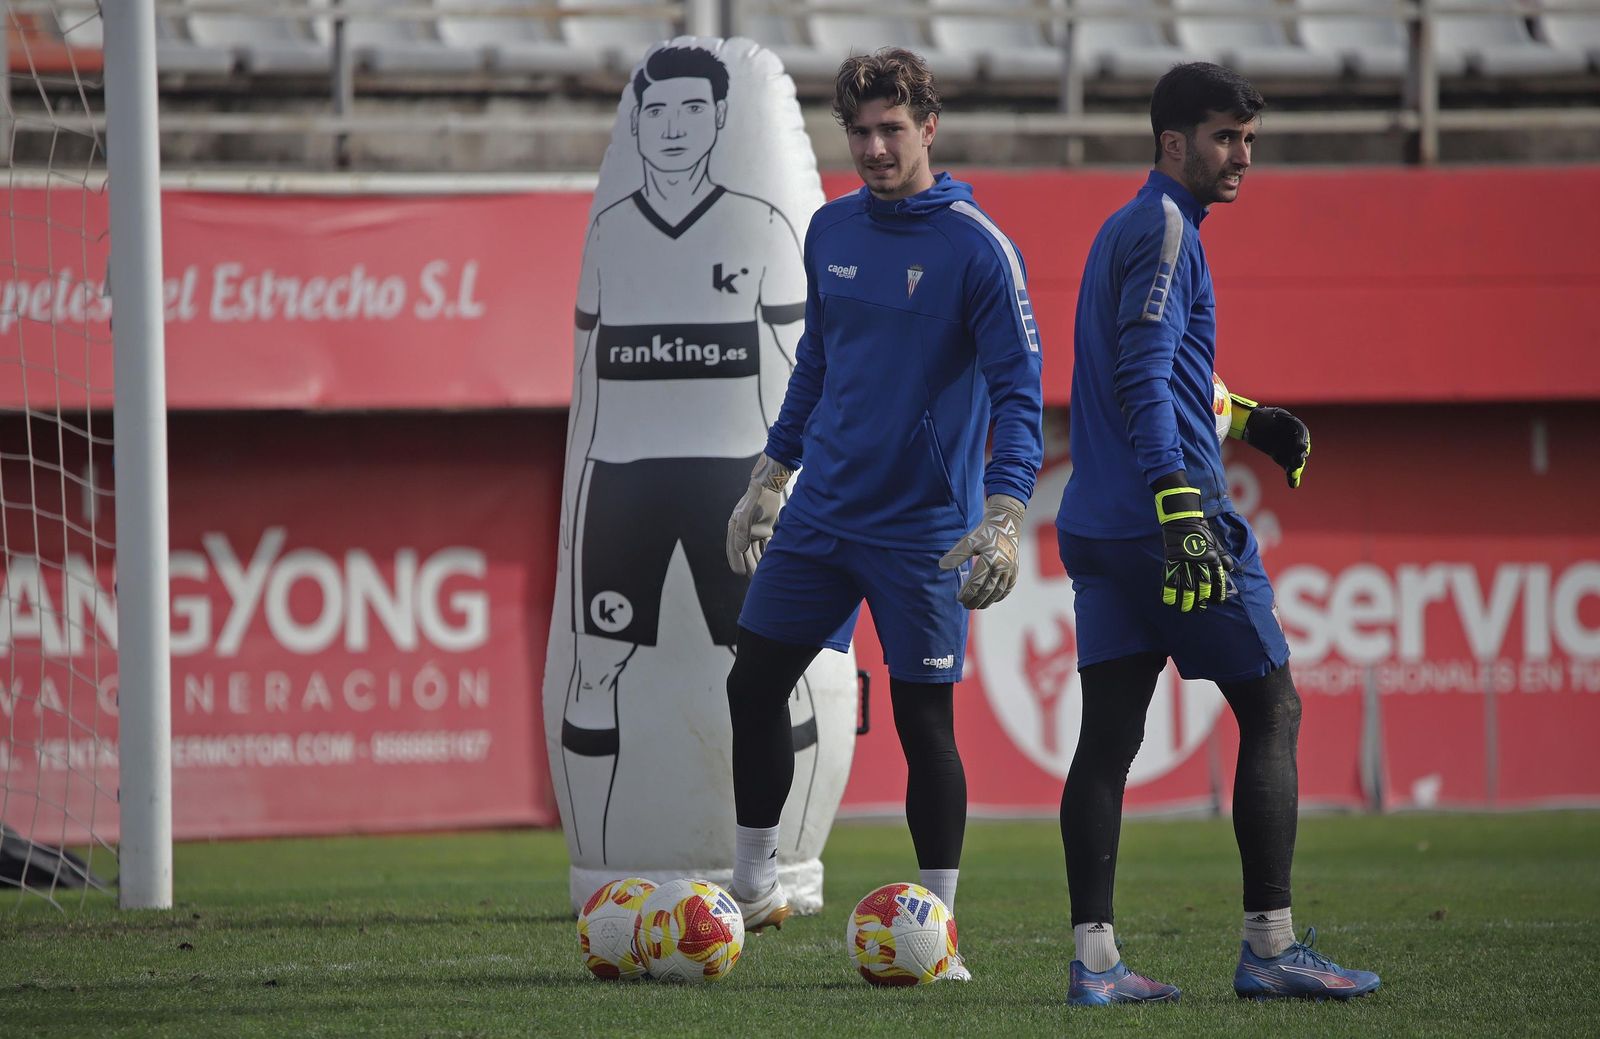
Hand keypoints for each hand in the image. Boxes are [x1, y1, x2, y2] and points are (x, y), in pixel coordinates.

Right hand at [726, 453, 793, 575]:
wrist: (769, 485)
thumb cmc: (756, 497)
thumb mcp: (747, 512)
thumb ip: (743, 530)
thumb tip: (740, 549)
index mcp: (735, 528)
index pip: (734, 548)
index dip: (736, 561)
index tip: (740, 573)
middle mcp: (743, 531)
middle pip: (746, 552)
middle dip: (749, 565)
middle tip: (754, 579)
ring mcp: (754, 531)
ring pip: (756, 550)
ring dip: (759, 561)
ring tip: (763, 574)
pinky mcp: (765, 529)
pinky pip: (766, 545)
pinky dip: (768, 553)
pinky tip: (772, 563)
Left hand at [939, 494, 1025, 609]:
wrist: (1006, 524)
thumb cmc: (984, 533)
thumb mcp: (968, 541)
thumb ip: (956, 555)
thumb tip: (941, 566)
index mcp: (989, 559)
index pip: (976, 582)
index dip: (967, 593)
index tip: (958, 599)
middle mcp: (1001, 566)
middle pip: (987, 590)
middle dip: (976, 600)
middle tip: (966, 606)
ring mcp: (1010, 569)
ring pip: (998, 590)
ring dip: (987, 601)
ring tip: (977, 606)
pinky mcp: (1015, 570)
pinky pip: (1008, 587)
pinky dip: (1000, 596)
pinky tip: (992, 600)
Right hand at [1154, 479, 1230, 611]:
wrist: (1183, 518)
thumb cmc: (1200, 529)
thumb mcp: (1215, 541)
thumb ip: (1222, 556)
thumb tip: (1230, 569)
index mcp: (1212, 557)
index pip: (1217, 579)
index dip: (1218, 592)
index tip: (1218, 602)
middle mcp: (1200, 561)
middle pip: (1202, 585)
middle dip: (1202, 599)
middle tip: (1200, 608)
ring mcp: (1185, 561)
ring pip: (1186, 586)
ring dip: (1186, 600)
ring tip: (1186, 609)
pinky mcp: (1171, 560)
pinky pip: (1169, 579)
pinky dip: (1168, 591)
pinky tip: (1169, 601)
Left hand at [1231, 394, 1309, 488]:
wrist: (1252, 424)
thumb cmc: (1263, 416)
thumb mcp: (1272, 413)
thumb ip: (1277, 416)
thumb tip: (1276, 415)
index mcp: (1295, 427)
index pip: (1302, 434)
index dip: (1302, 440)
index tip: (1302, 446)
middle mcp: (1294, 439)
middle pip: (1301, 449)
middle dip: (1300, 455)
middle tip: (1299, 461)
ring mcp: (1289, 449)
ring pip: (1296, 460)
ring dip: (1296, 467)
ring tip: (1294, 473)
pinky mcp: (1282, 458)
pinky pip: (1288, 467)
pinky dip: (1291, 476)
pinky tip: (1292, 484)